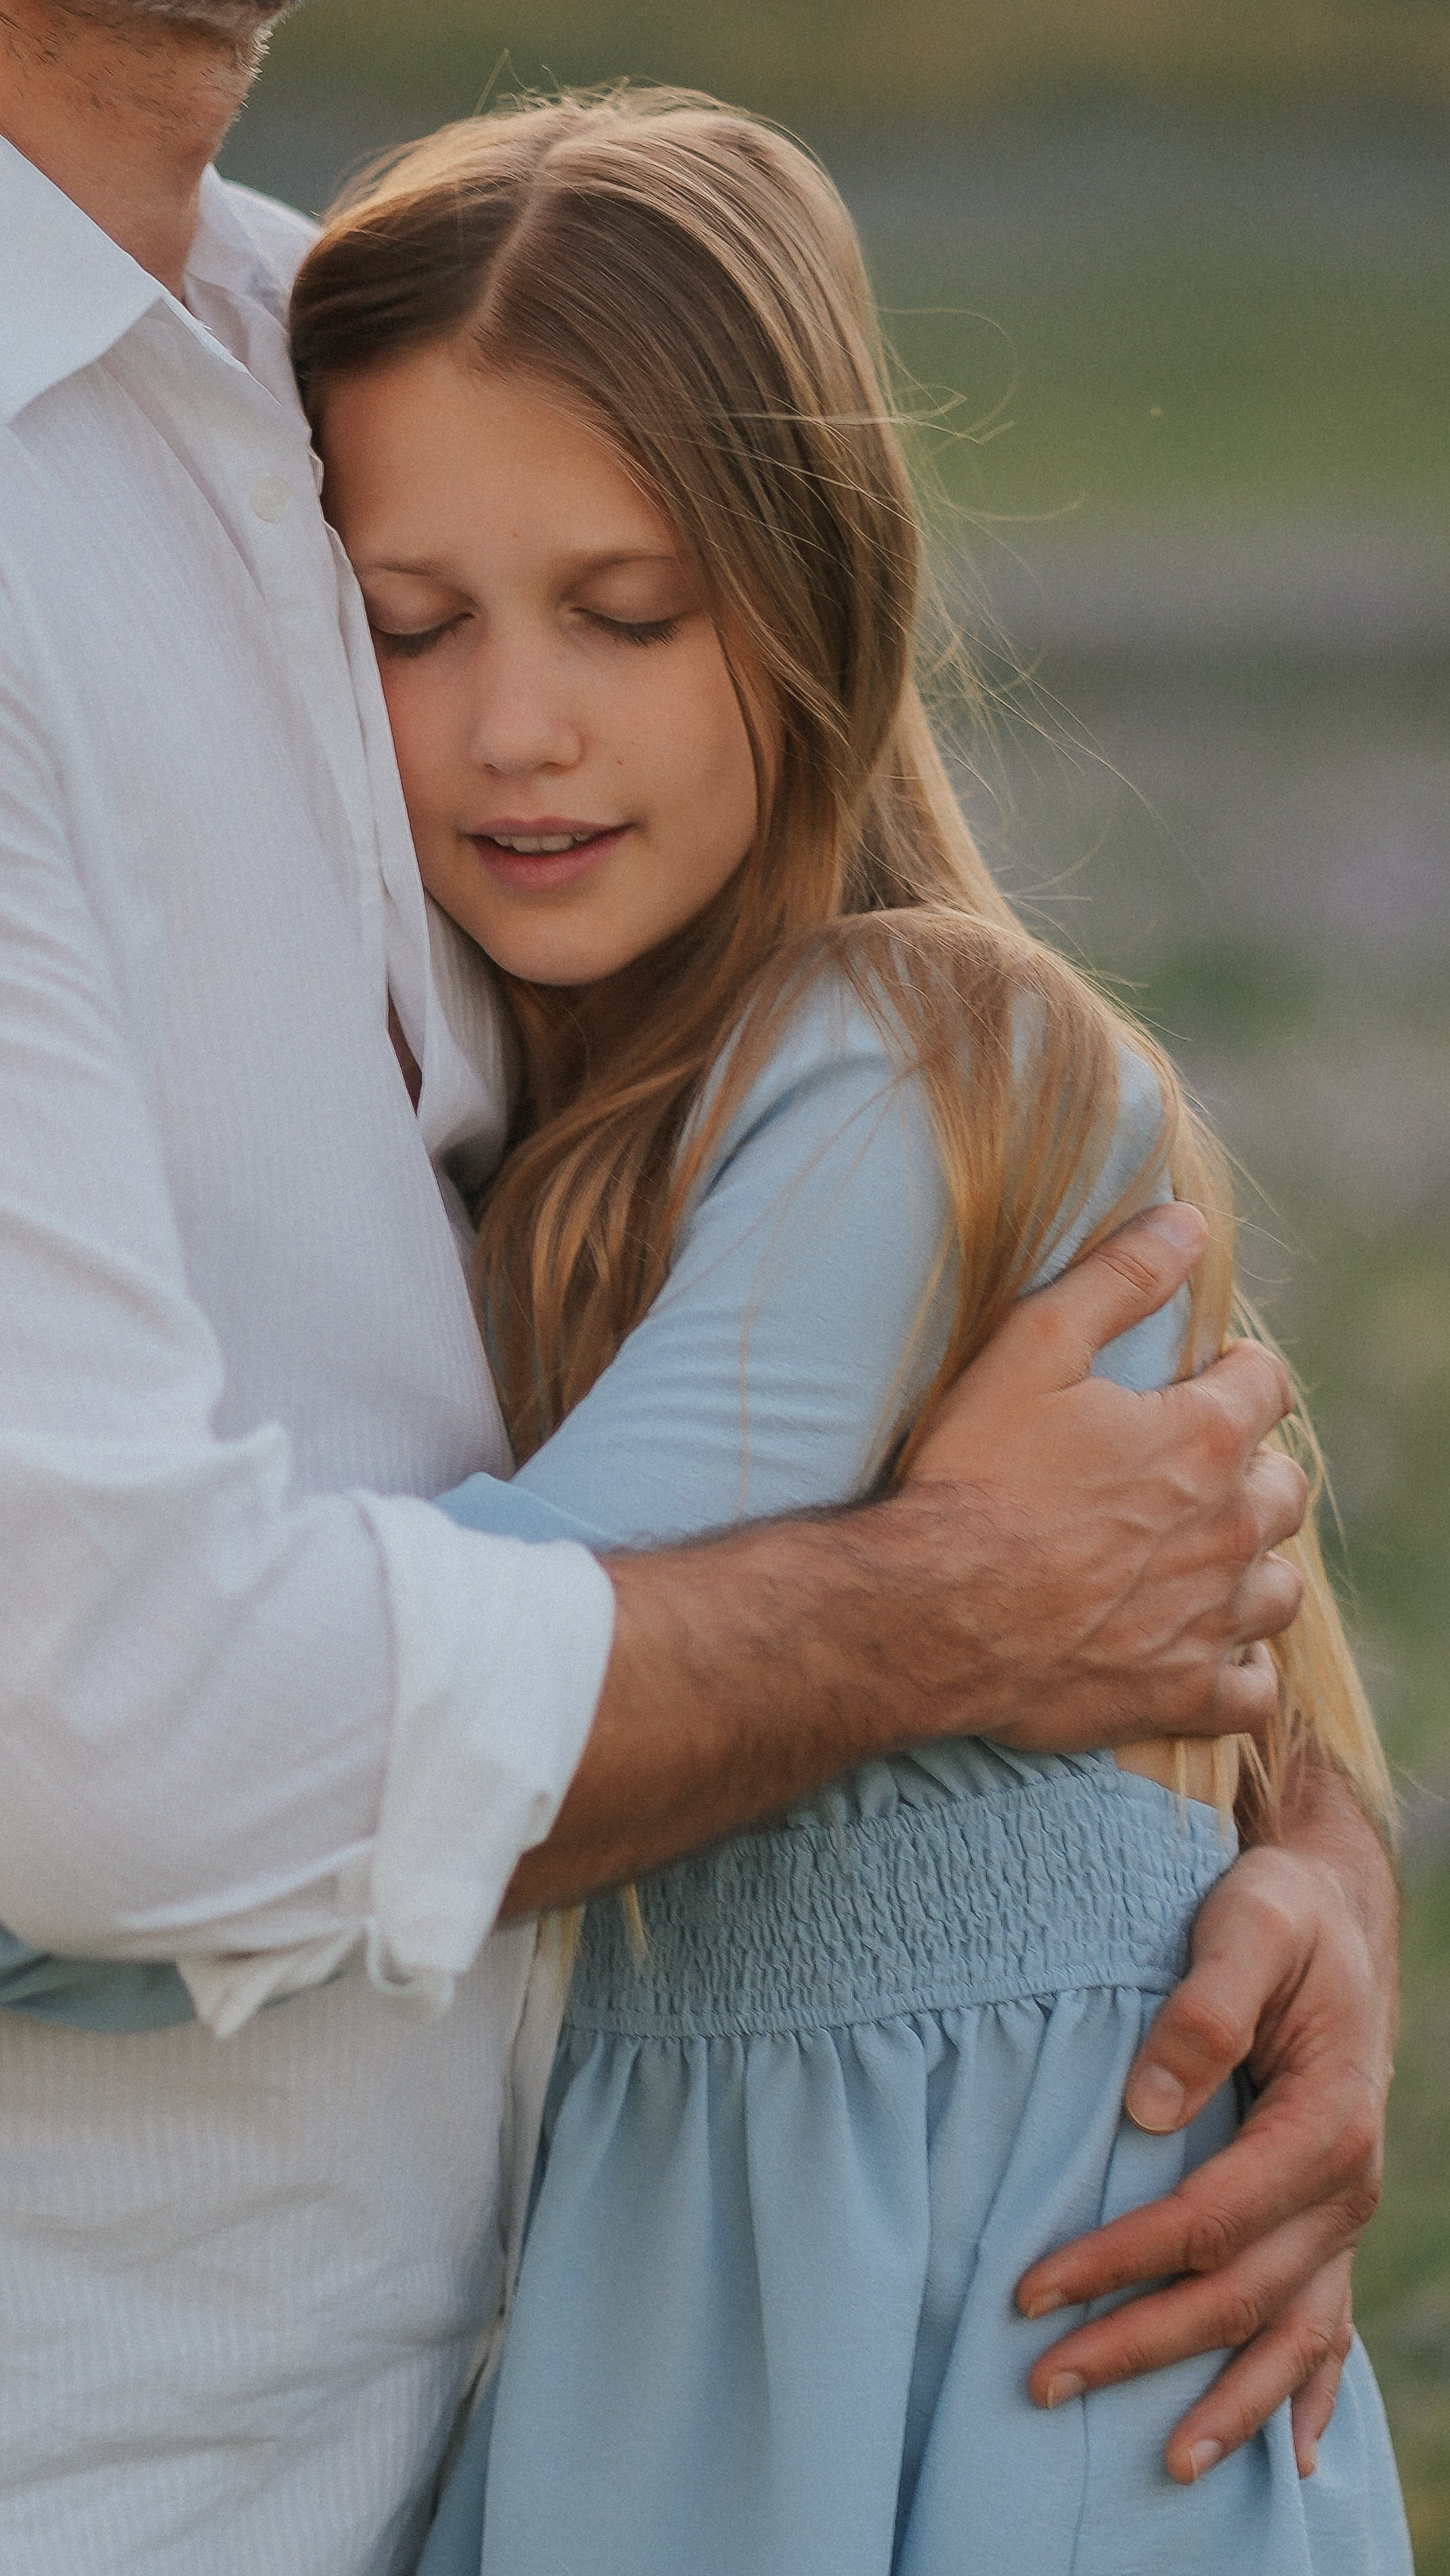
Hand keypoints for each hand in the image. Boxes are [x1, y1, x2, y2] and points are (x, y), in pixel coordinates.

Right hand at [905, 1202, 1306, 1748]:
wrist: (929, 1610)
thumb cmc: (974, 1474)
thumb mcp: (1033, 1346)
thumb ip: (1118, 1278)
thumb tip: (1188, 1221)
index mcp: (1204, 1438)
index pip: (1268, 1386)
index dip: (1237, 1372)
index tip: (1205, 1377)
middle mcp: (1228, 1530)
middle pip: (1284, 1489)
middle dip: (1250, 1470)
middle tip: (1192, 1470)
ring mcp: (1210, 1619)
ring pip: (1280, 1590)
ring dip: (1254, 1566)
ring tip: (1204, 1558)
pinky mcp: (1179, 1693)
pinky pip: (1253, 1692)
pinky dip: (1241, 1670)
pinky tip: (1206, 1650)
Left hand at [1015, 1768, 1396, 2478]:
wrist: (1336, 1914)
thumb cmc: (1281, 1914)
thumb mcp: (1249, 1921)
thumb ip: (1204, 2005)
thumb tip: (1145, 2107)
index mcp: (1326, 2122)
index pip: (1207, 2219)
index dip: (1119, 2261)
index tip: (1031, 2290)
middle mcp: (1344, 2187)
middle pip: (1238, 2294)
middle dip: (1140, 2346)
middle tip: (1040, 2383)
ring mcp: (1343, 2216)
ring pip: (1289, 2332)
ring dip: (1229, 2403)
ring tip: (1168, 2465)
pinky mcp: (1329, 2222)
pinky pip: (1330, 2325)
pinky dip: (1312, 2393)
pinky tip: (1296, 2458)